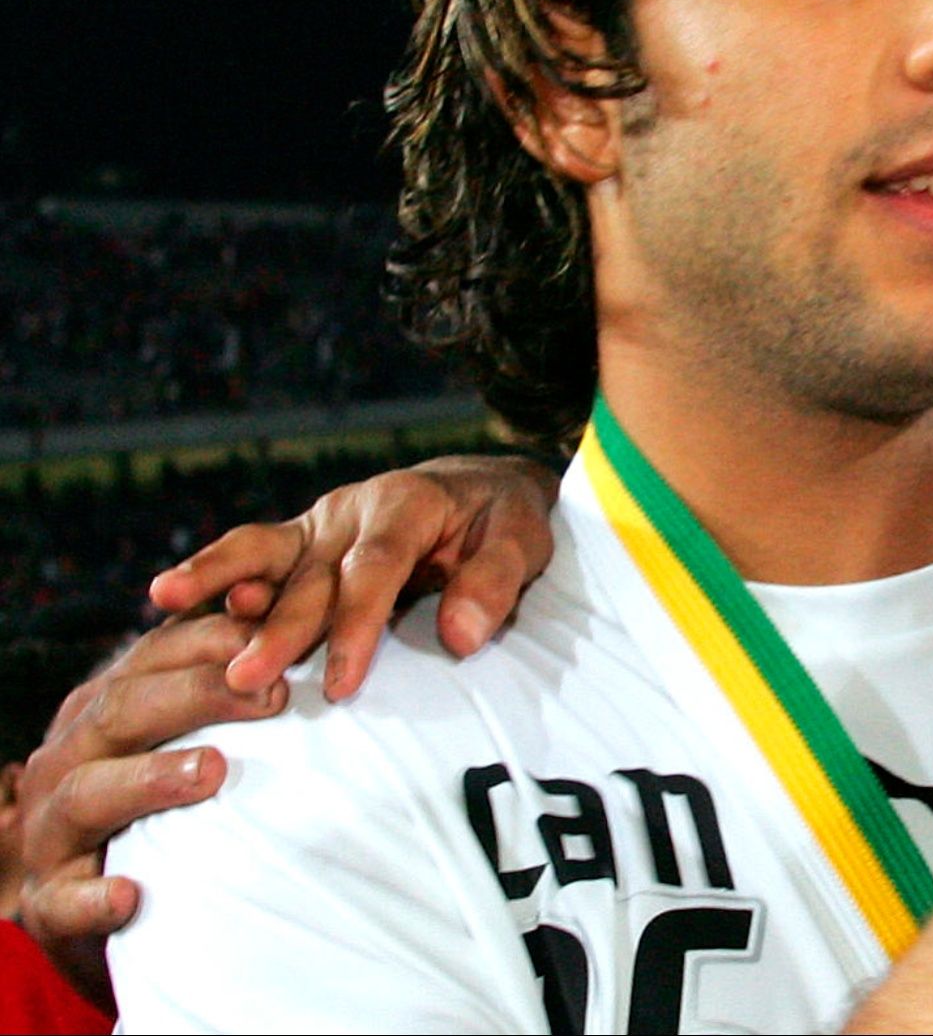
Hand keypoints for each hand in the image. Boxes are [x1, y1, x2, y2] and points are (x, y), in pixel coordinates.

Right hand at [13, 614, 286, 1007]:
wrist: (96, 903)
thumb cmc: (165, 804)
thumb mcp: (182, 735)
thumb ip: (226, 687)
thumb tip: (296, 624)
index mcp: (104, 708)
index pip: (155, 656)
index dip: (216, 636)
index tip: (280, 623)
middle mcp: (69, 757)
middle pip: (122, 710)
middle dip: (196, 694)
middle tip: (273, 695)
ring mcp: (50, 829)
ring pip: (88, 792)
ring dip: (149, 779)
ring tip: (214, 770)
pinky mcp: (47, 901)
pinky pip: (64, 899)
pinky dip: (94, 897)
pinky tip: (128, 895)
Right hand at [147, 453, 559, 700]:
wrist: (486, 491)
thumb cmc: (506, 524)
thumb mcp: (525, 542)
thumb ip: (495, 584)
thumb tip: (459, 636)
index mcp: (408, 503)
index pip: (376, 570)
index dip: (357, 626)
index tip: (342, 683)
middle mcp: (354, 509)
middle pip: (313, 574)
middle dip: (281, 628)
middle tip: (246, 681)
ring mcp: (320, 522)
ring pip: (267, 554)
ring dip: (220, 581)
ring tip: (166, 600)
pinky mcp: (302, 539)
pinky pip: (254, 553)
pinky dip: (212, 573)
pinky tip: (168, 597)